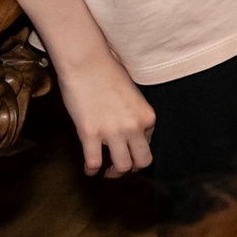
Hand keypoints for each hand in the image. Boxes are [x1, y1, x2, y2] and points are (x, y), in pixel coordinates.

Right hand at [58, 53, 155, 176]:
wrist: (86, 63)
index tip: (127, 147)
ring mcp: (112, 132)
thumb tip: (130, 133)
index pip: (150, 143)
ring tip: (107, 171)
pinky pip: (94, 163)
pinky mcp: (90, 133)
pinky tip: (90, 169)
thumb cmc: (107, 74)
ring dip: (114, 173)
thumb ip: (134, 115)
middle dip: (133, 169)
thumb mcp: (133, 96)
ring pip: (121, 167)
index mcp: (148, 117)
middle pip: (142, 162)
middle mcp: (134, 127)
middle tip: (121, 168)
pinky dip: (92, 171)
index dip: (137, 147)